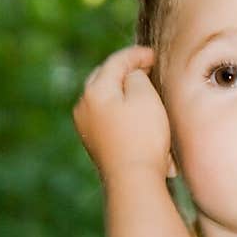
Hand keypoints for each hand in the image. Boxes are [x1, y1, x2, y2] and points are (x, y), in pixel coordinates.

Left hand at [72, 45, 171, 182]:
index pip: (115, 62)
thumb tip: (130, 76)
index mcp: (94, 90)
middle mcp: (83, 107)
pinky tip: (136, 119)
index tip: (153, 55)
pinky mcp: (93, 144)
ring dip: (123, 94)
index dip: (136, 55)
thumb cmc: (143, 137)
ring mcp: (85, 127)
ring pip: (105, 100)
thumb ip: (136, 76)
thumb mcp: (145, 96)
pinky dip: (121, 114)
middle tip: (145, 69)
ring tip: (142, 93)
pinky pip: (107, 120)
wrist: (133, 181)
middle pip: (104, 79)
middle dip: (124, 72)